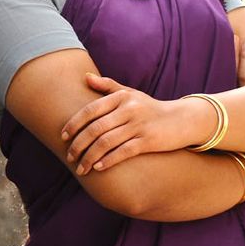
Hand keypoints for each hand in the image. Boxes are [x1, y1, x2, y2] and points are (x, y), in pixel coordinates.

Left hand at [61, 75, 188, 173]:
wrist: (181, 119)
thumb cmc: (149, 107)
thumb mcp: (130, 93)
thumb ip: (107, 86)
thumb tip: (85, 77)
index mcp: (121, 97)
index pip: (90, 110)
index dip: (74, 124)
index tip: (63, 136)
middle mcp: (128, 109)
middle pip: (95, 128)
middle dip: (79, 144)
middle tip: (69, 156)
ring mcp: (139, 125)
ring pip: (107, 142)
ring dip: (90, 157)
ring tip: (81, 168)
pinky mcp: (148, 141)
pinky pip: (124, 152)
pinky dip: (109, 160)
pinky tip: (98, 168)